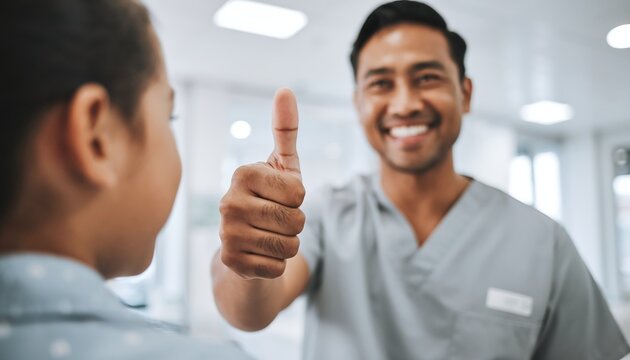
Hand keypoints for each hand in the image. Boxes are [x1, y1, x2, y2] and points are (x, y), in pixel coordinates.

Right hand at [219, 88, 305, 279]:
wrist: (246, 244)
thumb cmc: (271, 199)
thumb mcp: (283, 166)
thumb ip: (286, 130)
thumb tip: (286, 89)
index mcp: (243, 174)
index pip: (299, 192)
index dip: (298, 199)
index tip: (279, 197)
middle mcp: (228, 201)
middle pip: (296, 221)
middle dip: (295, 224)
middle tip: (274, 220)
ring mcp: (226, 234)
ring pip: (289, 246)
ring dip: (287, 245)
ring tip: (268, 236)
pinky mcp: (230, 262)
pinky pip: (278, 267)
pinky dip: (276, 265)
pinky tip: (259, 255)